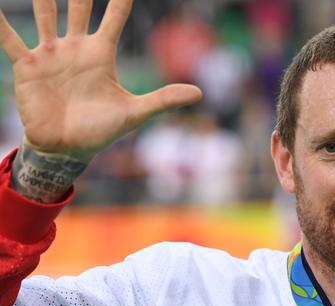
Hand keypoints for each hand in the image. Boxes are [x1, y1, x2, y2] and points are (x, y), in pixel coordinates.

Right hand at [0, 0, 201, 161]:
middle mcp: (75, 48)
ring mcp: (50, 54)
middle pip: (77, 6)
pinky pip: (10, 40)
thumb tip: (200, 93)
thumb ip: (163, 99)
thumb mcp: (134, 113)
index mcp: (101, 54)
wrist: (68, 148)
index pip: (113, 16)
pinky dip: (1, 23)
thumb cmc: (102, 130)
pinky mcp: (28, 66)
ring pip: (45, 14)